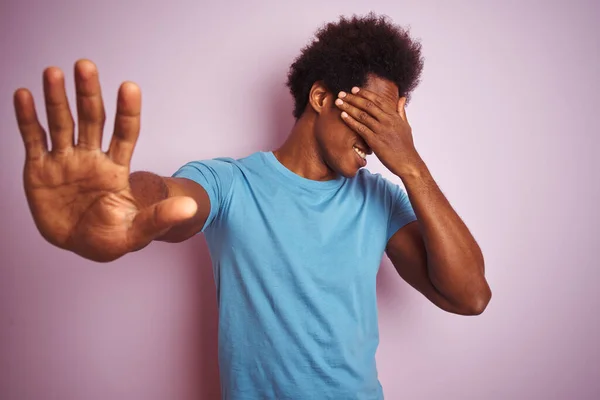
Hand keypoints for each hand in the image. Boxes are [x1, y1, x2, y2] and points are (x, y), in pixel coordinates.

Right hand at [14, 60, 195, 261]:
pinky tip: (24, 95)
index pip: (124, 134)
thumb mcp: (137, 231)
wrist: (79, 245)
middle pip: (91, 120)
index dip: (127, 112)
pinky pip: (34, 139)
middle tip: (86, 65)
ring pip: (61, 123)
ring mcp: (65, 161)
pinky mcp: (40, 169)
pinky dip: (28, 118)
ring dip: (57, 99)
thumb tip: (192, 208)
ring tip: (53, 72)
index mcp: (116, 168)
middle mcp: (91, 158)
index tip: (129, 87)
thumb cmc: (110, 237)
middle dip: (88, 94)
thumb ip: (160, 217)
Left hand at [334, 86, 422, 176]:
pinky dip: (350, 121)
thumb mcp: (405, 125)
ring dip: (348, 107)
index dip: (364, 93)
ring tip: (338, 102)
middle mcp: (387, 120)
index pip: (377, 100)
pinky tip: (343, 115)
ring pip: (362, 115)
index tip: (354, 89)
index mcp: (394, 116)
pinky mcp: (375, 141)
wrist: (407, 162)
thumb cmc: (406, 145)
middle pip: (367, 105)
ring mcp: (381, 130)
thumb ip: (401, 111)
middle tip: (341, 93)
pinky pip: (360, 128)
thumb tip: (402, 98)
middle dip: (353, 98)